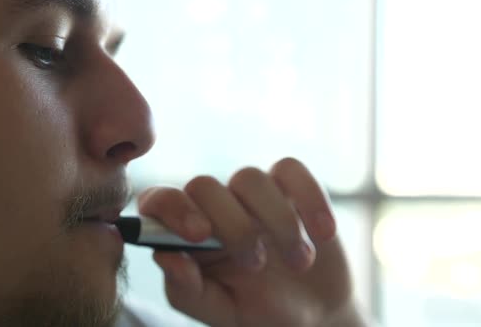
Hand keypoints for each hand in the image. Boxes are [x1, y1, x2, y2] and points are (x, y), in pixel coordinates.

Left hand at [138, 158, 365, 326]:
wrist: (315, 316)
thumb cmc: (258, 312)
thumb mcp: (219, 311)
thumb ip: (187, 290)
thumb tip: (165, 257)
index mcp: (186, 235)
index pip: (158, 200)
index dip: (171, 208)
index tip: (199, 233)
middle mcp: (214, 207)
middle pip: (204, 185)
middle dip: (232, 226)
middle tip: (256, 265)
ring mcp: (252, 195)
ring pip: (249, 177)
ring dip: (277, 222)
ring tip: (299, 263)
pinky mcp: (290, 188)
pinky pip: (292, 170)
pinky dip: (310, 198)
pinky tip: (323, 233)